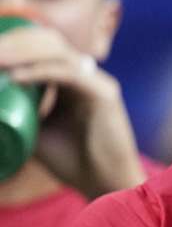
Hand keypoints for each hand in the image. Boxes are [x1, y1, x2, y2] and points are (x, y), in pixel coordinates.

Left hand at [0, 24, 142, 197]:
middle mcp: (85, 75)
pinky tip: (15, 78)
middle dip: (13, 42)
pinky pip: (68, 73)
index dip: (12, 44)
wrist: (105, 186)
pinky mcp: (104, 94)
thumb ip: (15, 112)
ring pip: (56, 51)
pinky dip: (39, 71)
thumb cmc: (73, 162)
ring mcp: (96, 81)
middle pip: (46, 41)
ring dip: (21, 51)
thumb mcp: (34, 130)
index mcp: (70, 80)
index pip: (39, 47)